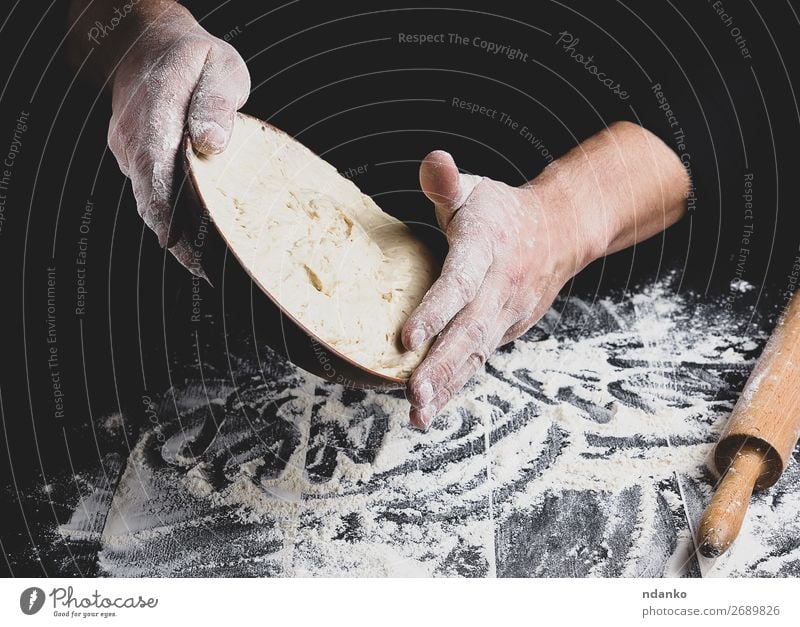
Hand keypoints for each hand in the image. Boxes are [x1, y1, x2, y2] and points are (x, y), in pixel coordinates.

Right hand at [107, 9, 249, 273]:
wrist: (149, 44)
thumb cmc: (194, 58)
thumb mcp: (219, 67)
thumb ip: (216, 103)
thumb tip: (211, 143)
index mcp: (156, 114)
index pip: (155, 169)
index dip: (166, 211)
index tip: (179, 244)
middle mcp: (134, 138)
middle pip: (150, 197)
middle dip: (176, 238)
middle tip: (206, 271)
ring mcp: (129, 149)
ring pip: (149, 200)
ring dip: (175, 230)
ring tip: (205, 264)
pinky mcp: (134, 157)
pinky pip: (151, 192)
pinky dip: (171, 215)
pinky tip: (196, 236)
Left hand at [402, 122, 689, 428]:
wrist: (561, 232)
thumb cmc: (504, 212)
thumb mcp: (475, 191)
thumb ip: (447, 182)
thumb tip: (433, 161)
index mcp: (486, 248)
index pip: (459, 282)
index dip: (434, 311)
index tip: (406, 338)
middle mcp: (500, 287)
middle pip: (469, 331)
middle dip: (441, 366)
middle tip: (413, 394)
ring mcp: (506, 313)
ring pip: (475, 353)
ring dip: (448, 385)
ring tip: (419, 414)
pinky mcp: (505, 330)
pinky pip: (478, 359)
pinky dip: (456, 384)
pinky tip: (432, 408)